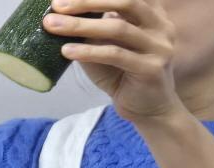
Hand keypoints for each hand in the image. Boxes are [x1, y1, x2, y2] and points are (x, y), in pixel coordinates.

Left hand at [42, 0, 181, 121]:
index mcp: (152, 14)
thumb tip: (59, 15)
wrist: (149, 111)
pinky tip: (67, 51)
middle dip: (87, 1)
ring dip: (81, 25)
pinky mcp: (151, 68)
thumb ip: (93, 31)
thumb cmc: (124, 76)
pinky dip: (89, 51)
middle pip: (125, 1)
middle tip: (57, 5)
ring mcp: (159, 46)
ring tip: (53, 26)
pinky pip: (115, 55)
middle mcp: (160, 25)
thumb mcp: (105, 48)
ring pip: (117, 27)